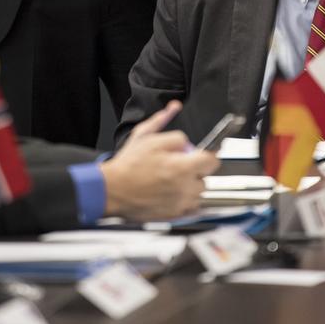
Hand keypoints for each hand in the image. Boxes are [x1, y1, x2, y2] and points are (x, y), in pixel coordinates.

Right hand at [101, 101, 218, 220]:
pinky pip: (192, 209)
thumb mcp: (144, 136)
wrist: (112, 190)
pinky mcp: (175, 215)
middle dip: (195, 170)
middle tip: (178, 166)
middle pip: (205, 178)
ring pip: (199, 194)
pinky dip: (187, 202)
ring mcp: (181, 204)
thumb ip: (163, 122)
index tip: (201, 154)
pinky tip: (172, 194)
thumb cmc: (127, 166)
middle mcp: (185, 188)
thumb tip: (174, 108)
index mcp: (182, 167)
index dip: (208, 155)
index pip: (212, 161)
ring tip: (172, 180)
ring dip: (191, 187)